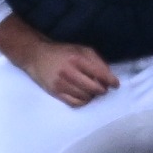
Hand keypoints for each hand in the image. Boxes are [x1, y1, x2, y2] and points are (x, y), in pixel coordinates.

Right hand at [0, 16, 118, 107]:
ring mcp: (61, 83)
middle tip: (104, 88)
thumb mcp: (82, 50)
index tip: (116, 84)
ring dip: (93, 96)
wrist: (37, 56)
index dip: (110, 81)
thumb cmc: (63, 52)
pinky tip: (85, 96)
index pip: (99, 73)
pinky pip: (74, 103)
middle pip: (93, 88)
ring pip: (85, 97)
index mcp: (77, 59)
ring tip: (93, 91)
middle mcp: (69, 72)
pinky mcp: (55, 92)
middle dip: (102, 90)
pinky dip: (83, 101)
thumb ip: (97, 61)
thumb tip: (109, 76)